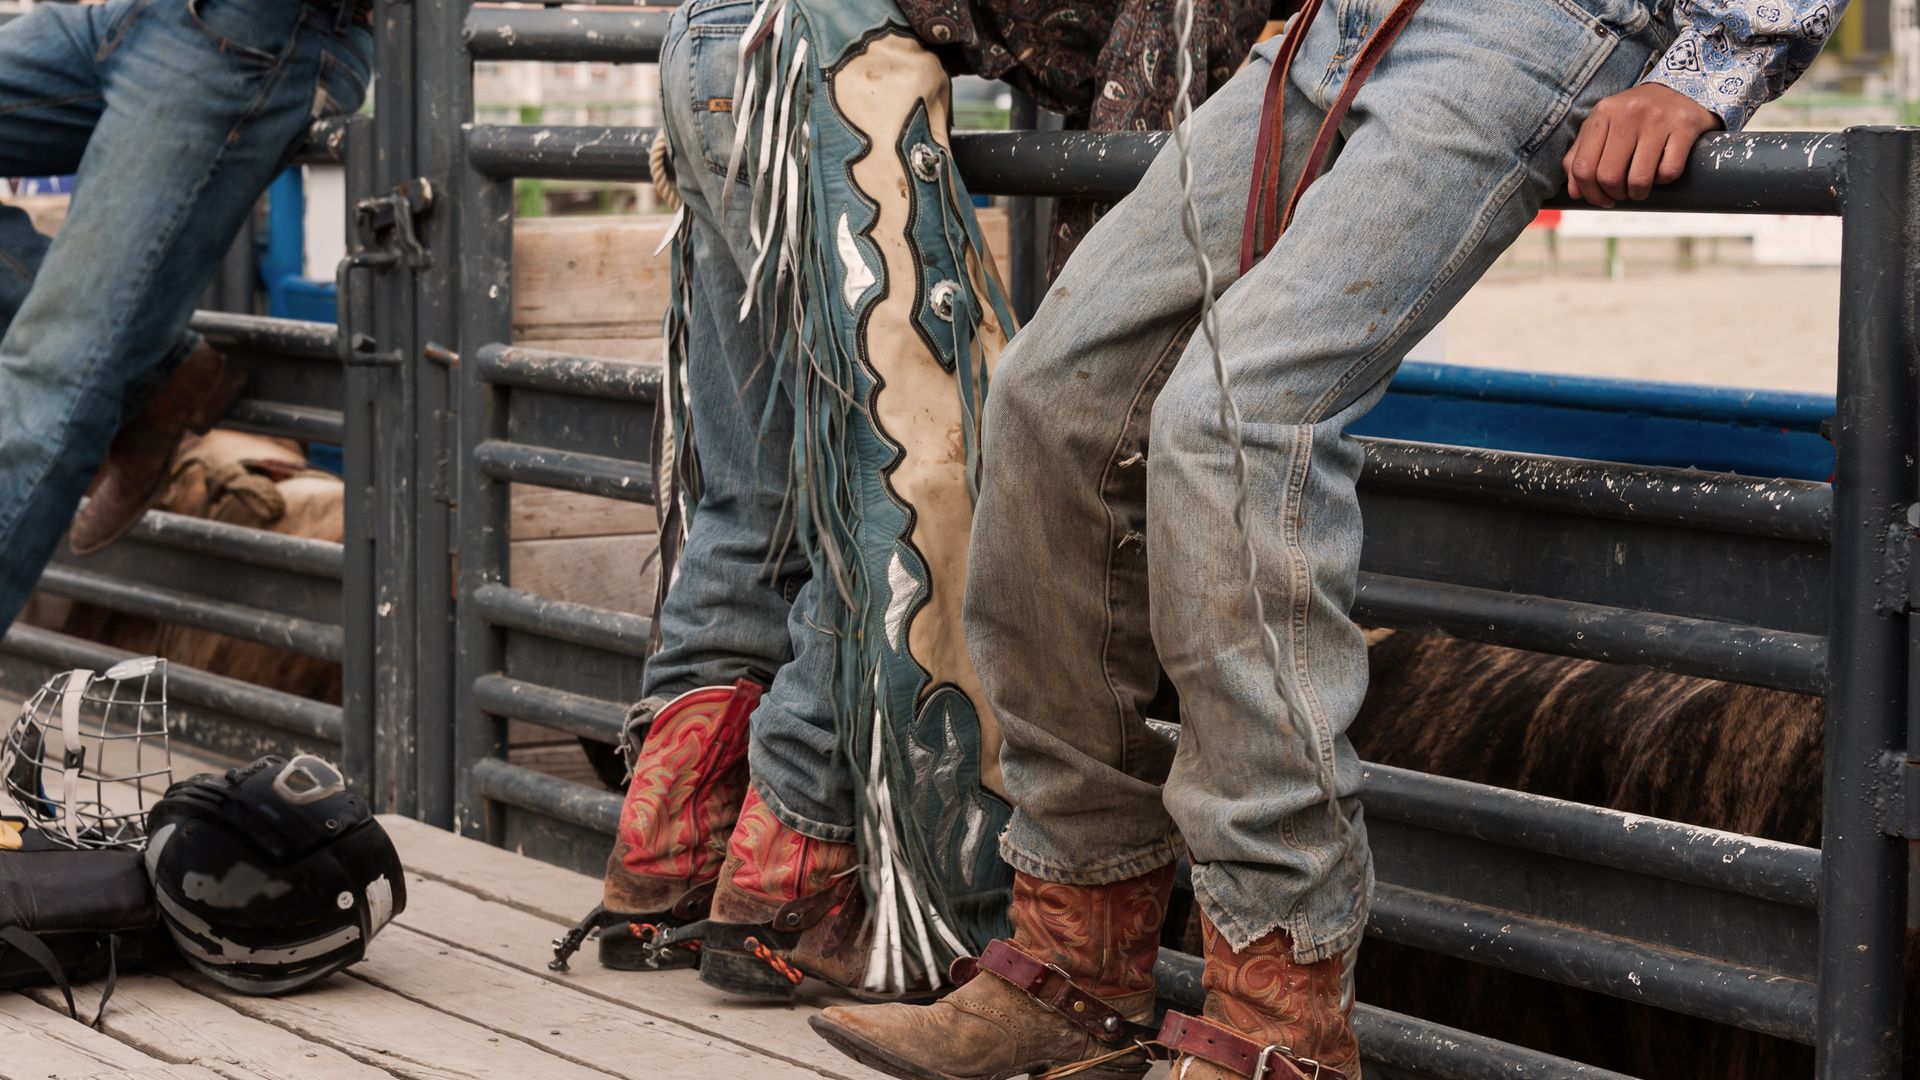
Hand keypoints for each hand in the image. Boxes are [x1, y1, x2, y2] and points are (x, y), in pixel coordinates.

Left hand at [1563, 83, 1720, 207]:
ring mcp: (1658, 118)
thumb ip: (1581, 155)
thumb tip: (1574, 193)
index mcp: (1603, 113)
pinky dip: (1664, 180)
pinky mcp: (1685, 126)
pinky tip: (1662, 171)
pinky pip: (1669, 171)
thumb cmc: (1635, 115)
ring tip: (1641, 188)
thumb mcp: (1604, 125)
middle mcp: (1628, 112)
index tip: (1602, 198)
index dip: (1590, 193)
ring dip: (1638, 193)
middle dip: (1615, 195)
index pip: (1583, 168)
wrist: (1680, 91)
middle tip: (1623, 193)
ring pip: (1638, 179)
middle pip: (1609, 177)